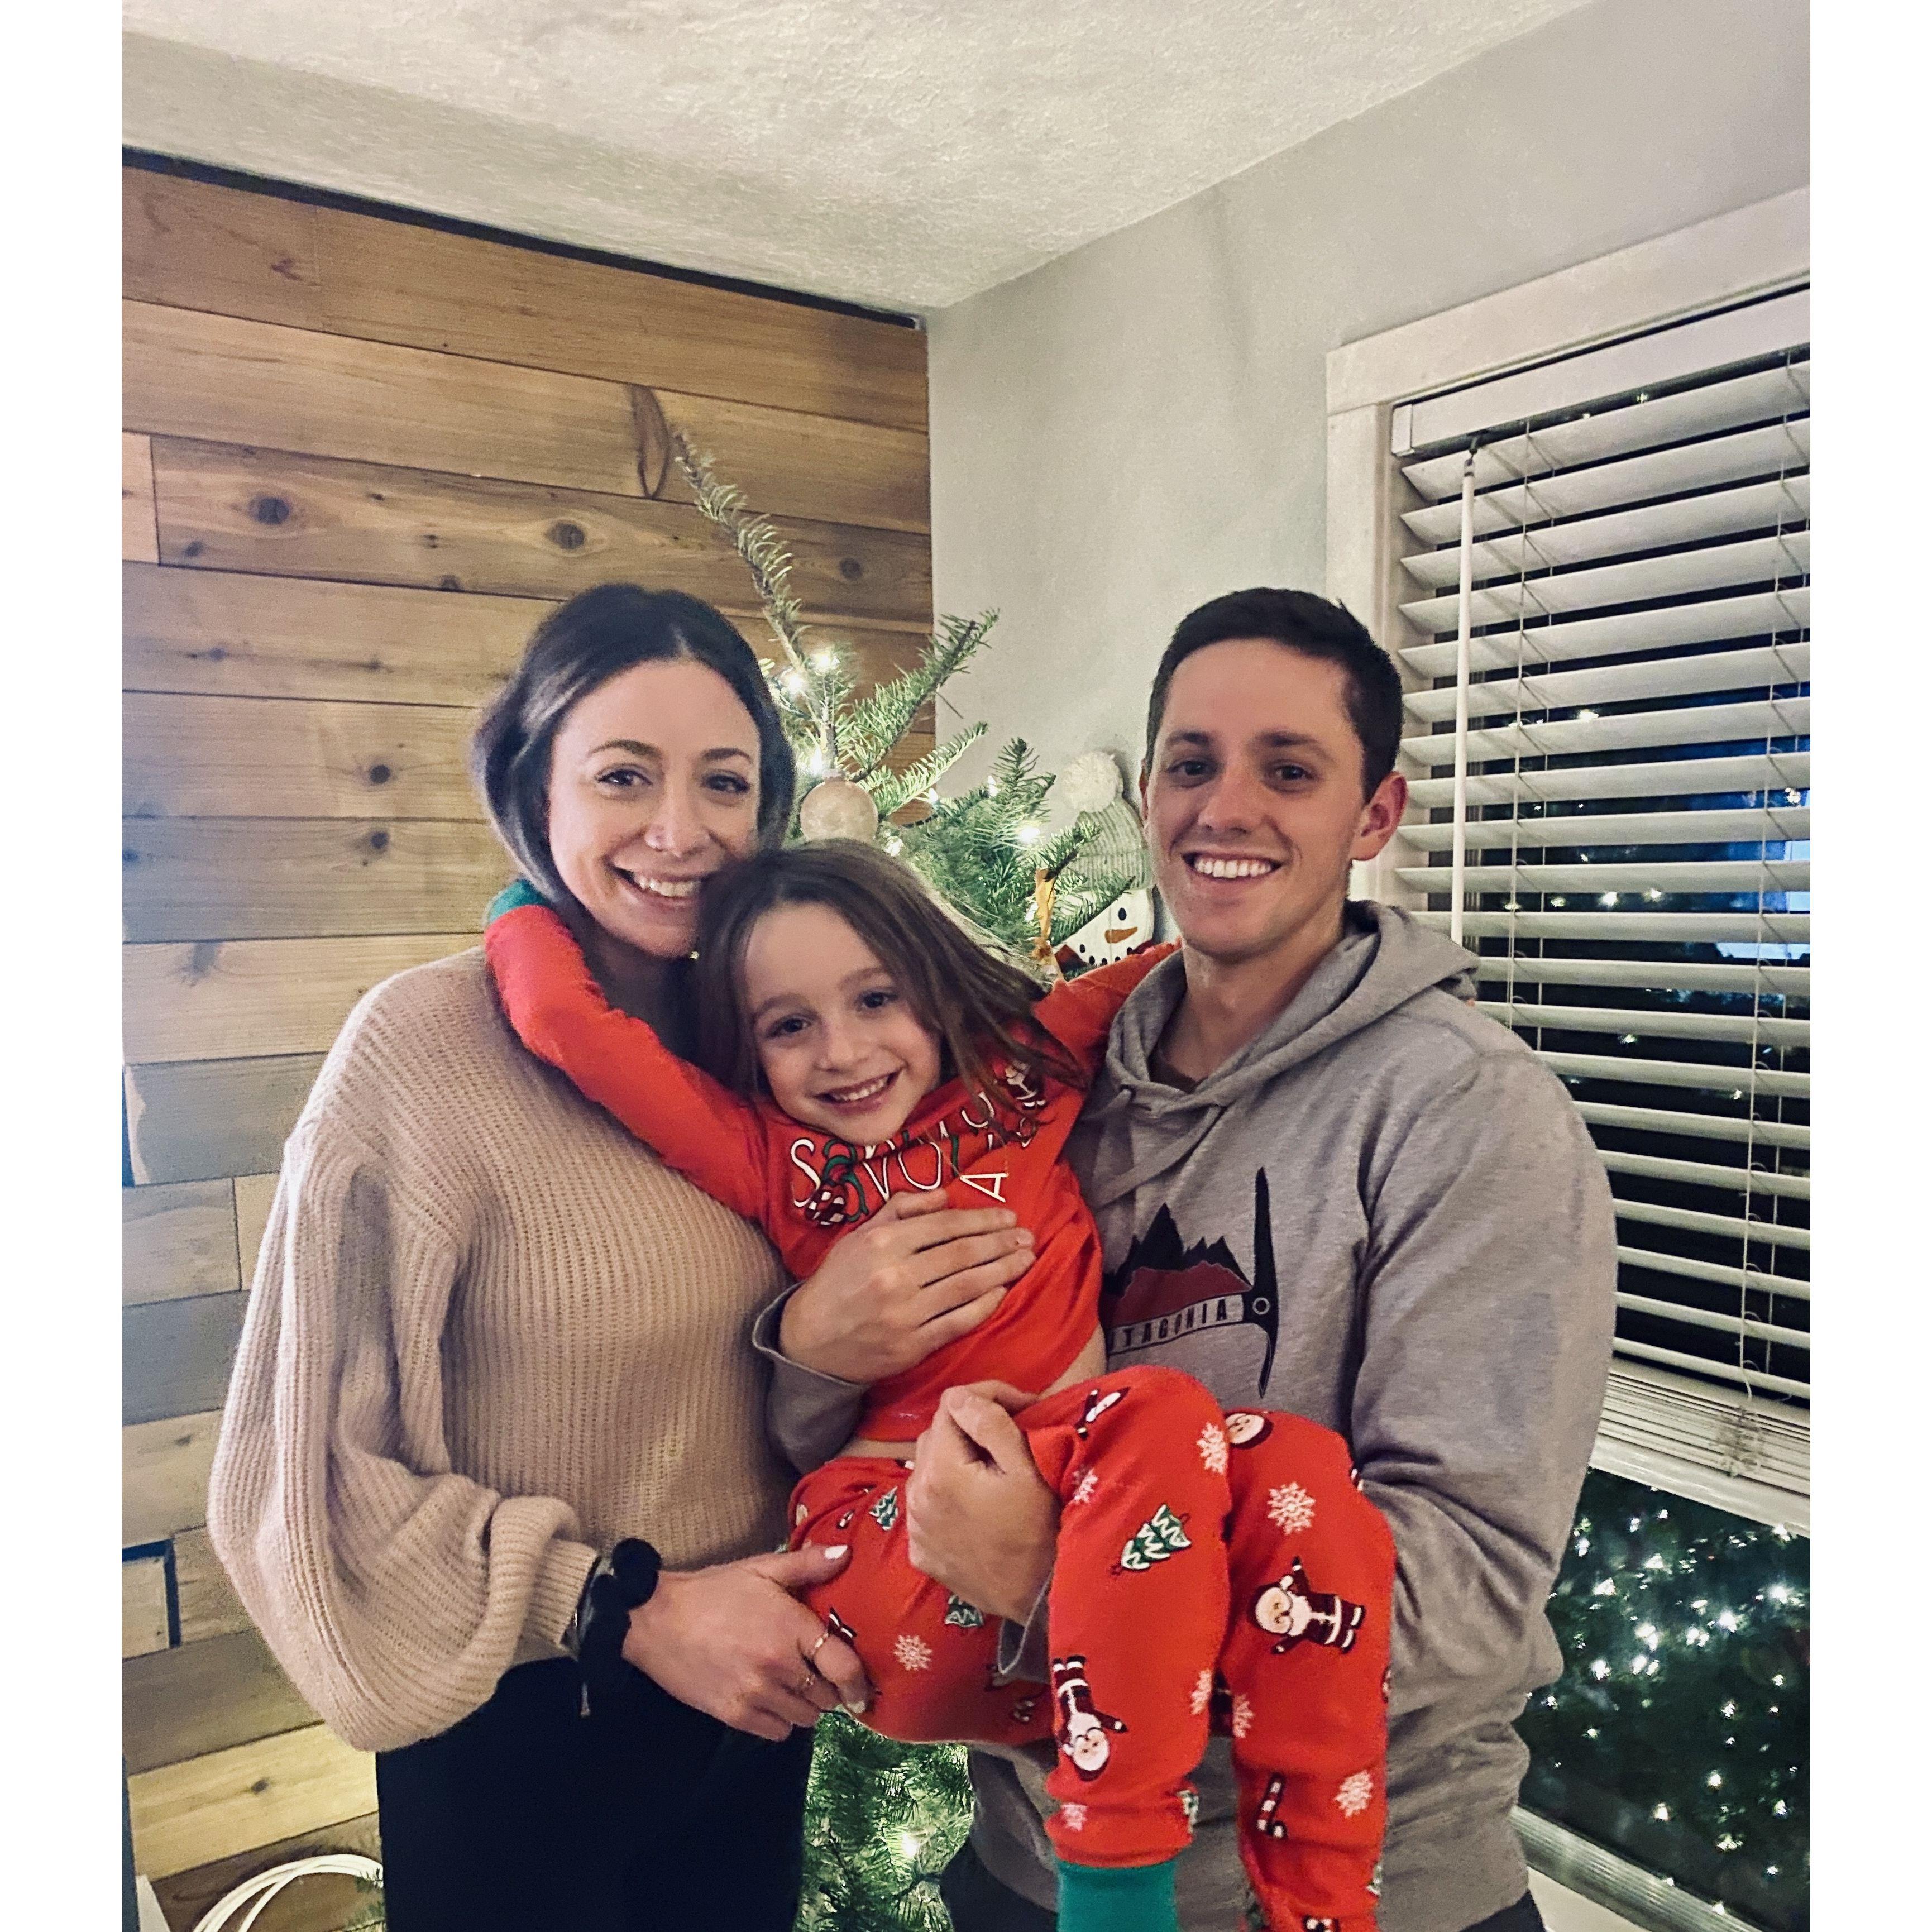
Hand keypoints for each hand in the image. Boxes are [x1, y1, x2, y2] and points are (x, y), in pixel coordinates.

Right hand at [621, 1543, 870, 1739]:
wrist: (657, 1620)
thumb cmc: (714, 1591)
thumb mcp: (761, 1568)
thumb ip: (808, 1564)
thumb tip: (848, 1553)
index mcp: (791, 1628)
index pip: (843, 1666)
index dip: (858, 1683)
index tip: (862, 1690)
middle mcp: (779, 1666)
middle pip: (827, 1698)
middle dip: (828, 1689)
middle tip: (816, 1674)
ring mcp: (756, 1694)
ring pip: (804, 1719)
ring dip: (805, 1706)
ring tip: (792, 1685)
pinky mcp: (734, 1715)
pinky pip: (777, 1733)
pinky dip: (780, 1721)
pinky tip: (770, 1699)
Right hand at [779, 1191, 1034, 1383]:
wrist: (810, 1341)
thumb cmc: (838, 1281)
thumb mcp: (860, 1235)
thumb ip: (902, 1210)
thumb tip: (945, 1196)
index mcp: (883, 1243)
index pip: (945, 1226)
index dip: (982, 1220)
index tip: (1009, 1217)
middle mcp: (896, 1276)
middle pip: (962, 1255)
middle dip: (1001, 1243)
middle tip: (1028, 1237)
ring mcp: (906, 1314)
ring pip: (967, 1286)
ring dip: (1003, 1271)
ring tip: (1025, 1260)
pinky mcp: (912, 1345)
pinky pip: (959, 1322)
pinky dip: (984, 1305)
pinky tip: (1003, 1292)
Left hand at [906, 1382, 1057, 1622]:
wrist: (1038, 1599)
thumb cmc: (1040, 1530)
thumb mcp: (1027, 1468)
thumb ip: (991, 1423)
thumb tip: (963, 1397)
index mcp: (940, 1470)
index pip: (951, 1404)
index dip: (986, 1397)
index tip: (1020, 1408)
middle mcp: (915, 1496)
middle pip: (935, 1435)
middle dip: (968, 1428)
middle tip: (1008, 1439)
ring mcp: (914, 1527)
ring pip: (926, 1468)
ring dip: (954, 1460)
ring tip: (990, 1473)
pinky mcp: (920, 1552)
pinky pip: (925, 1505)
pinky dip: (944, 1496)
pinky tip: (974, 1506)